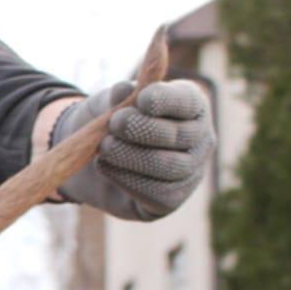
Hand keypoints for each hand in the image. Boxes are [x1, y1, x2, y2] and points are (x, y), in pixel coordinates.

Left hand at [53, 79, 215, 220]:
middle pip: (179, 136)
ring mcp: (190, 172)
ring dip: (132, 156)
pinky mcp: (171, 199)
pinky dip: (126, 179)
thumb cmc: (111, 122)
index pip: (187, 102)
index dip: (167, 101)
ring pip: (168, 166)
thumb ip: (118, 96)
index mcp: (190, 106)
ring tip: (104, 146)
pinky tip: (105, 166)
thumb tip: (124, 90)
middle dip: (144, 129)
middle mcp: (199, 139)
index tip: (142, 98)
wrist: (91, 159)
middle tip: (115, 123)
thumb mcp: (109, 103)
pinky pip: (155, 192)